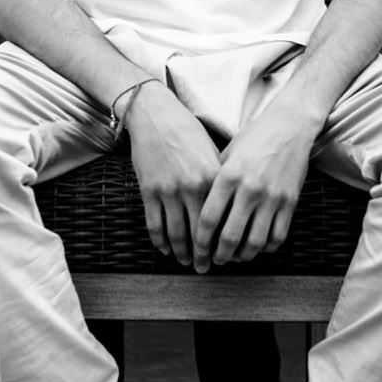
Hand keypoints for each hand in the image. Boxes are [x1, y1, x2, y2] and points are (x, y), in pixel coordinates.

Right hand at [124, 84, 220, 267]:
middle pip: (200, 233)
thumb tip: (232, 207)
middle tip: (205, 267)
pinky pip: (155, 225)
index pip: (222, 220)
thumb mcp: (212, 153)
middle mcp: (193, 188)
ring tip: (187, 262)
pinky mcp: (149, 191)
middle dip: (203, 255)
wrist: (155, 114)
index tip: (227, 253)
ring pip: (176, 234)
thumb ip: (221, 180)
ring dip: (182, 253)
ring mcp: (169, 191)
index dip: (223, 242)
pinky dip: (161, 242)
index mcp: (213, 178)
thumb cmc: (188, 131)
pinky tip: (167, 249)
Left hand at [195, 103, 317, 271]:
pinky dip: (266, 248)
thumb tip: (198, 207)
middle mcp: (250, 189)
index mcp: (229, 176)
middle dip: (219, 256)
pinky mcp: (290, 202)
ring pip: (255, 242)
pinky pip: (277, 236)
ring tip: (235, 257)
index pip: (208, 218)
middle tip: (214, 262)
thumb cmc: (254, 138)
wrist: (290, 125)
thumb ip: (214, 180)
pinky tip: (257, 247)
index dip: (200, 241)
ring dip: (242, 256)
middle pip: (230, 236)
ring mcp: (272, 197)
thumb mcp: (227, 154)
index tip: (197, 250)